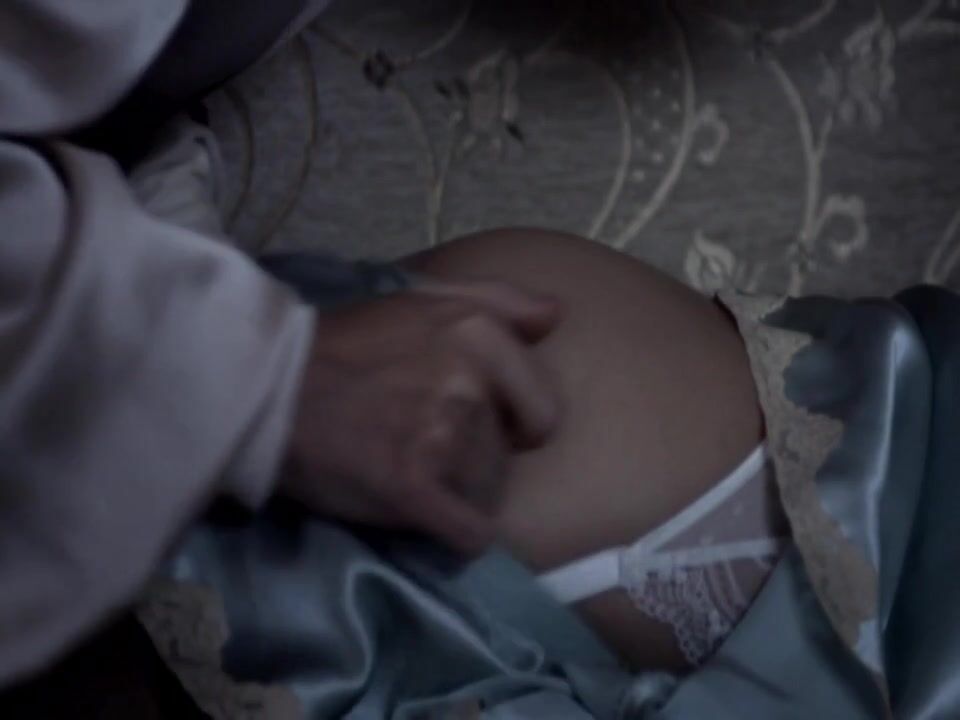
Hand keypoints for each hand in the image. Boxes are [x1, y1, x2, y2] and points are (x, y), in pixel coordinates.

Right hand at [280, 276, 563, 555]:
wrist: (267, 387)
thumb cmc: (346, 344)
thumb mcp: (420, 298)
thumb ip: (496, 299)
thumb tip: (556, 316)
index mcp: (480, 333)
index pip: (543, 410)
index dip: (511, 424)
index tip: (466, 420)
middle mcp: (470, 380)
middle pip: (512, 455)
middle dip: (481, 459)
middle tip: (427, 445)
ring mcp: (441, 434)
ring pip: (489, 494)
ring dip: (457, 494)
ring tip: (407, 469)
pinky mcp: (411, 485)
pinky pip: (468, 534)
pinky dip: (453, 534)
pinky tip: (419, 510)